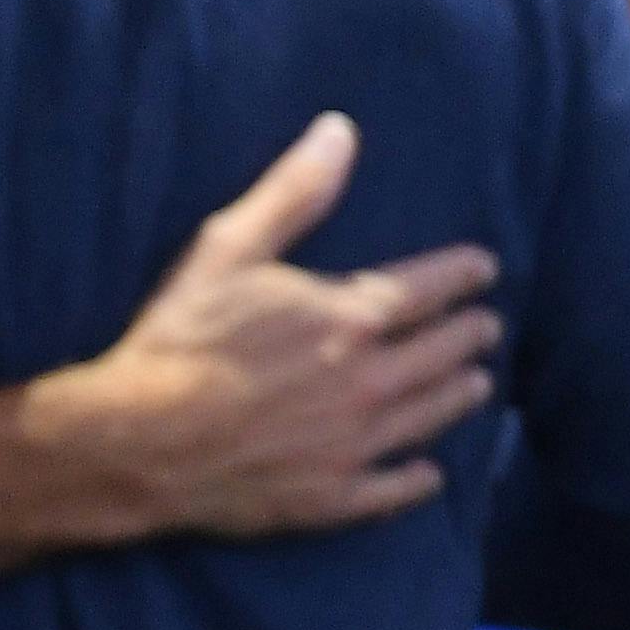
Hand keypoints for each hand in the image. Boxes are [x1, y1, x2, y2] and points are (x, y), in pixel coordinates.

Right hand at [28, 113, 501, 539]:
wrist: (141, 439)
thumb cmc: (182, 336)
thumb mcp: (229, 247)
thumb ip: (293, 192)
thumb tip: (340, 131)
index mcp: (346, 318)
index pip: (423, 291)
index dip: (458, 276)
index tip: (485, 268)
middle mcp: (367, 383)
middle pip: (436, 355)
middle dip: (467, 335)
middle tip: (487, 326)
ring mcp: (353, 447)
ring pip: (426, 418)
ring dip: (456, 396)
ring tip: (477, 384)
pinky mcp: (331, 498)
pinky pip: (391, 489)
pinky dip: (417, 479)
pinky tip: (428, 474)